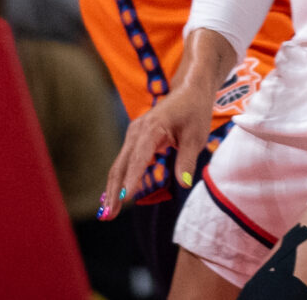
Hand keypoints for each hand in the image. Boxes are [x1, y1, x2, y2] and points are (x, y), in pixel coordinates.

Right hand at [98, 77, 214, 218]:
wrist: (190, 90)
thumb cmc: (194, 111)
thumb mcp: (197, 136)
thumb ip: (187, 160)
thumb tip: (184, 183)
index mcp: (152, 128)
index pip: (139, 159)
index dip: (131, 180)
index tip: (124, 199)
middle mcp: (137, 131)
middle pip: (121, 165)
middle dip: (114, 192)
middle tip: (109, 216)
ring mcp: (133, 134)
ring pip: (119, 165)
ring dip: (113, 189)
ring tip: (109, 213)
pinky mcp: (134, 138)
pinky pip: (124, 162)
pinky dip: (119, 180)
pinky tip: (114, 197)